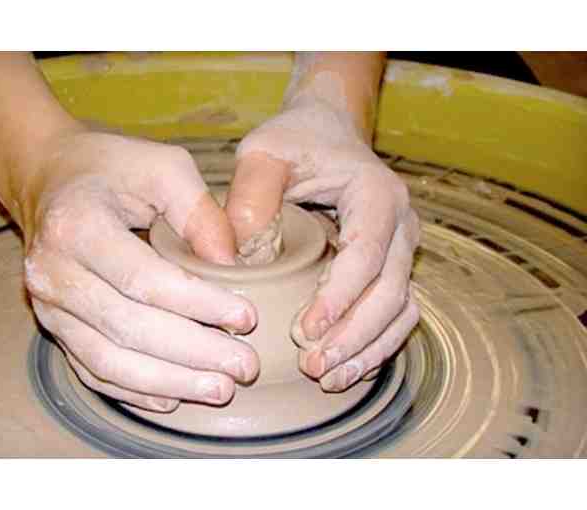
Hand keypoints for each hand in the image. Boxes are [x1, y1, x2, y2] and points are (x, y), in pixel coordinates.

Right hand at [21, 129, 258, 412]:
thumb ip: (199, 210)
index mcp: (77, 226)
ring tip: (219, 390)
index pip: (144, 279)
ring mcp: (49, 305)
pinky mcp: (54, 325)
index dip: (198, 304)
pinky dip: (133, 391)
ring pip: (109, 360)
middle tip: (244, 367)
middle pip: (129, 328)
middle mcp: (53, 272)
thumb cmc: (111, 167)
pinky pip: (92, 370)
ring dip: (168, 382)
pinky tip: (172, 400)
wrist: (48, 178)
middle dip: (193, 353)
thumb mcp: (161, 167)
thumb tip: (231, 264)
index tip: (247, 318)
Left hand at [226, 101, 419, 392]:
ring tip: (328, 378)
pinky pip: (396, 314)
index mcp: (375, 194)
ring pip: (401, 310)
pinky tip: (345, 367)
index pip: (366, 253)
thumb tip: (240, 253)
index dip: (339, 297)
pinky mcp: (390, 267)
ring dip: (368, 349)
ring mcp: (400, 248)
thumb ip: (251, 192)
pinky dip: (374, 345)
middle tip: (313, 366)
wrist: (326, 134)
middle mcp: (399, 224)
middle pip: (391, 292)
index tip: (305, 331)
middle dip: (353, 336)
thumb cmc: (294, 142)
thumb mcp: (263, 152)